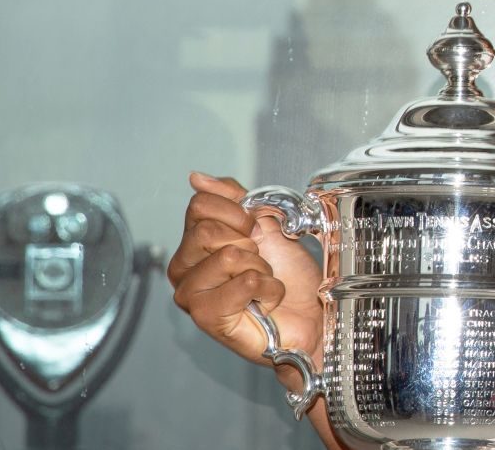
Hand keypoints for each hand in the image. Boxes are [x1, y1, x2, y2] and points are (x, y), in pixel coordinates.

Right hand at [165, 172, 324, 369]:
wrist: (310, 313)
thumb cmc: (288, 275)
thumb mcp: (265, 222)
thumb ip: (232, 197)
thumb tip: (197, 178)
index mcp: (193, 242)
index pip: (199, 205)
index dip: (238, 213)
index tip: (255, 230)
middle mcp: (184, 268)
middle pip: (208, 231)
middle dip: (249, 243)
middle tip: (259, 261)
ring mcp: (191, 294)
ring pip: (228, 256)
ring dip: (260, 268)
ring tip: (261, 284)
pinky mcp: (206, 317)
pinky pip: (244, 281)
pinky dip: (267, 289)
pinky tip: (263, 302)